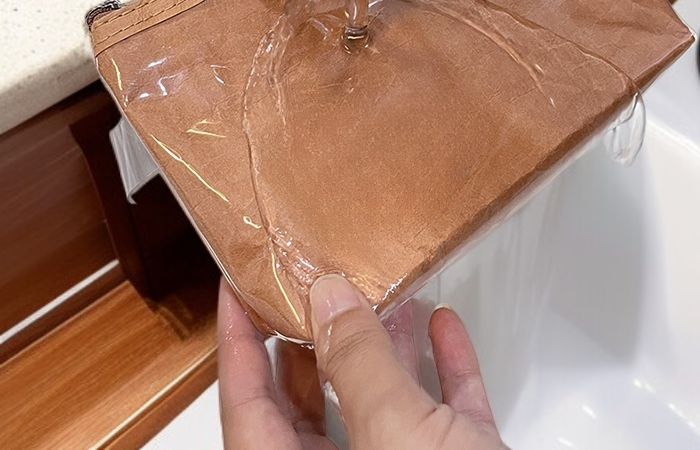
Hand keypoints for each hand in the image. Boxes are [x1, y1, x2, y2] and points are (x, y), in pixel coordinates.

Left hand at [218, 276, 506, 449]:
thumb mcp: (397, 435)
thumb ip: (356, 363)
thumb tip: (325, 296)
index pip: (246, 406)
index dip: (237, 342)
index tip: (236, 286)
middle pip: (309, 405)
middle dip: (317, 336)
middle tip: (315, 282)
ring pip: (379, 406)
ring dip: (386, 346)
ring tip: (384, 290)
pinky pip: (439, 417)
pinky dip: (442, 372)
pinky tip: (445, 326)